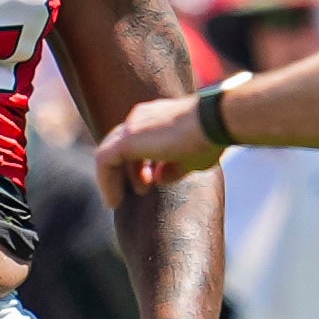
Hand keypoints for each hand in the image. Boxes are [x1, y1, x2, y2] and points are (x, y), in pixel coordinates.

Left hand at [96, 96, 223, 204]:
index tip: (150, 182)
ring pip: (110, 154)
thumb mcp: (191, 158)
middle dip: (127, 170)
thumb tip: (157, 179)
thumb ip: (172, 168)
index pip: (139, 139)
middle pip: (122, 145)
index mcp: (157, 117)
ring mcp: (132, 126)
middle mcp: (141, 117)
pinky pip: (105, 161)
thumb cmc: (209, 138)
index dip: (140, 163)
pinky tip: (113, 201)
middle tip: (139, 191)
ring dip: (113, 179)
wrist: (213, 122)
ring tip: (118, 201)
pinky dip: (106, 181)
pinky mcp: (127, 139)